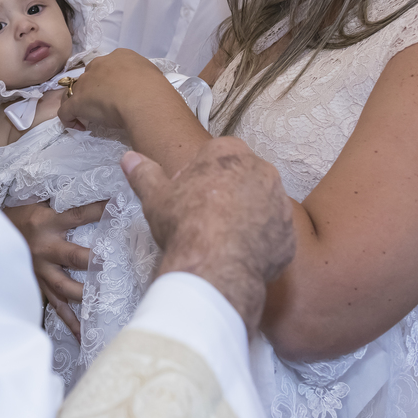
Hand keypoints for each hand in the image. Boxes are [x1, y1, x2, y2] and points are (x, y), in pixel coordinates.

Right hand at [3, 200, 108, 338]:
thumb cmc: (19, 215)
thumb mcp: (38, 202)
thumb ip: (61, 202)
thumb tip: (95, 190)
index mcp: (47, 222)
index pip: (79, 215)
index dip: (99, 210)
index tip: (119, 206)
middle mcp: (45, 248)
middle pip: (74, 257)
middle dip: (94, 262)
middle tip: (114, 266)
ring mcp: (41, 270)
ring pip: (66, 287)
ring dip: (86, 294)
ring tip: (104, 302)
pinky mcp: (38, 286)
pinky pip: (56, 306)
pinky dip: (69, 321)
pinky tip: (82, 335)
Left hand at [58, 49, 166, 132]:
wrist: (144, 98)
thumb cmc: (154, 88)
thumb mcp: (151, 75)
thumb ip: (142, 78)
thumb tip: (141, 87)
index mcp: (120, 57)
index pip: (109, 66)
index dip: (110, 80)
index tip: (117, 92)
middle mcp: (100, 65)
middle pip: (90, 76)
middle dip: (94, 89)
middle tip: (105, 104)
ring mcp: (86, 82)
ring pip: (74, 91)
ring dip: (80, 102)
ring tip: (90, 116)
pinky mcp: (77, 101)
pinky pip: (65, 110)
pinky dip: (69, 119)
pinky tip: (79, 126)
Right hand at [122, 137, 294, 333]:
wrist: (216, 265)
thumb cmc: (184, 222)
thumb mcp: (156, 197)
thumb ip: (144, 174)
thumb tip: (128, 158)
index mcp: (231, 152)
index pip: (217, 155)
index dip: (200, 176)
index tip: (188, 196)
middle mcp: (263, 171)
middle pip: (242, 177)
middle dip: (226, 193)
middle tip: (204, 218)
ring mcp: (280, 203)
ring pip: (261, 205)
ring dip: (246, 216)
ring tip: (222, 239)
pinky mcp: (290, 235)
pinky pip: (273, 234)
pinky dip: (259, 242)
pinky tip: (238, 255)